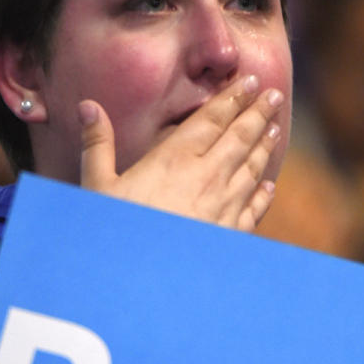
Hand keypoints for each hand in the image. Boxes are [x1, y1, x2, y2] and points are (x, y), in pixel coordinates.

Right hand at [78, 74, 283, 230]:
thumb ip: (98, 145)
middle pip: (240, 138)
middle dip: (258, 114)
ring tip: (275, 130)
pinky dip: (263, 195)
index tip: (248, 82)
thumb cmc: (118, 233)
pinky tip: (269, 186)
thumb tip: (88, 107)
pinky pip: (253, 210)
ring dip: (264, 147)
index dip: (232, 98)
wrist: (144, 281)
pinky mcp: (230, 235)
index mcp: (174, 160)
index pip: (211, 120)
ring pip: (252, 169)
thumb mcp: (98, 187)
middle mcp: (206, 178)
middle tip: (273, 95)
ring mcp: (223, 207)